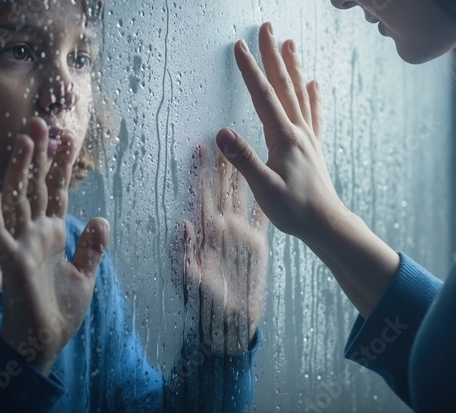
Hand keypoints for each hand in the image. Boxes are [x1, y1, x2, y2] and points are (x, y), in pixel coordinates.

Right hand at [0, 117, 109, 373]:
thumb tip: (101, 219)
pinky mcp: (11, 261)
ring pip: (18, 199)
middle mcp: (34, 233)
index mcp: (52, 234)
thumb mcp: (85, 277)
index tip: (67, 135)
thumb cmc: (59, 312)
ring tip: (24, 140)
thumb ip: (92, 248)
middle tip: (41, 122)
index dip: (61, 165)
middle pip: (35, 186)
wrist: (44, 345)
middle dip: (39, 155)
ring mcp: (21, 244)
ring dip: (19, 169)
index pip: (56, 190)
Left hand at [172, 145, 268, 354]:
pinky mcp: (257, 243)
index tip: (198, 147)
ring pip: (242, 195)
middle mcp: (223, 228)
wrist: (232, 323)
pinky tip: (272, 178)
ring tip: (245, 147)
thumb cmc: (207, 306)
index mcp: (206, 234)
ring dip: (243, 172)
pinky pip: (262, 216)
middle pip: (222, 188)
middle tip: (224, 134)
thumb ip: (185, 255)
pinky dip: (265, 198)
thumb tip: (183, 224)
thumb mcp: (192, 282)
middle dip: (222, 162)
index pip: (200, 196)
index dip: (198, 172)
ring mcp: (240, 233)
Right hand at [215, 22, 348, 241]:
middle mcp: (298, 131)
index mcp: (284, 137)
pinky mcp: (313, 147)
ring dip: (292, 66)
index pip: (264, 95)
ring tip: (289, 43)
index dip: (250, 69)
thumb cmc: (294, 210)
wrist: (327, 224)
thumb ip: (243, 159)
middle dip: (273, 54)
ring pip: (299, 93)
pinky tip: (313, 83)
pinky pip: (313, 113)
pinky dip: (312, 95)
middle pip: (284, 85)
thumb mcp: (264, 188)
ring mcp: (308, 137)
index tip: (239, 44)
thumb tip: (222, 132)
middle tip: (267, 26)